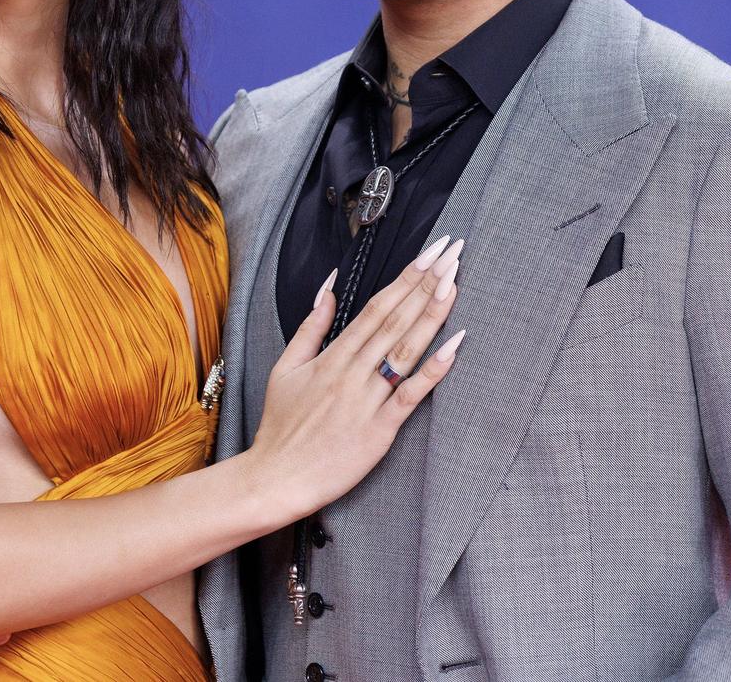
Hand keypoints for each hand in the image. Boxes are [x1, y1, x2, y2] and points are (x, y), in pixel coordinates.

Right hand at [245, 235, 465, 520]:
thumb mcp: (284, 369)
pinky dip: (433, 370)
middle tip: (452, 252)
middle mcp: (352, 372)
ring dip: (432, 314)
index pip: (376, 307)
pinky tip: (454, 345)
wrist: (276, 478)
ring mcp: (368, 400)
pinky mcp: (380, 430)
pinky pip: (411, 395)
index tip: (428, 253)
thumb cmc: (281, 427)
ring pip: (405, 350)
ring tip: (454, 282)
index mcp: (332, 356)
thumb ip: (310, 329)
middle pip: (396, 319)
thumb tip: (329, 290)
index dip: (405, 278)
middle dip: (426, 283)